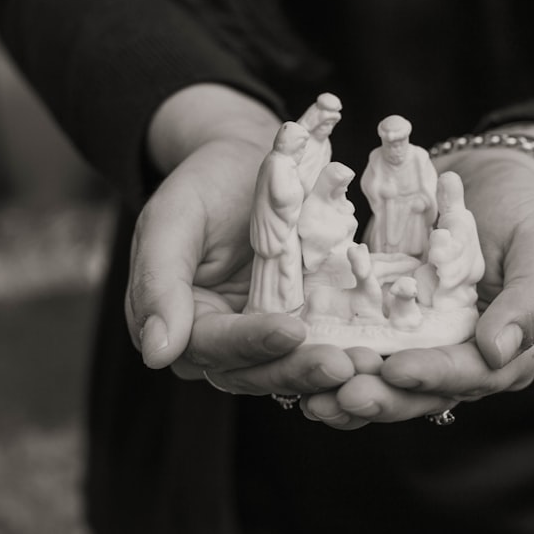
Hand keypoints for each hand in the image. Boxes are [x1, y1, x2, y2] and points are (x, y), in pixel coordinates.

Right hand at [124, 84, 353, 393]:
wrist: (247, 161)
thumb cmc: (203, 183)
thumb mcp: (171, 219)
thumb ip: (158, 282)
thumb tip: (157, 353)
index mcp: (178, 322)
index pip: (212, 346)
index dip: (250, 343)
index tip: (291, 331)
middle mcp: (218, 341)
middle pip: (253, 371)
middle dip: (297, 369)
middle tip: (343, 364)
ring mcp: (261, 335)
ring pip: (290, 368)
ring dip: (327, 372)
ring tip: (367, 364)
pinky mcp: (298, 323)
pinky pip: (318, 346)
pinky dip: (344, 351)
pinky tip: (376, 352)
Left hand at [303, 146, 533, 427]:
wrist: (493, 180)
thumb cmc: (528, 213)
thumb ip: (530, 303)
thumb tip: (497, 353)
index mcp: (507, 354)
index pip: (469, 374)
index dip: (433, 375)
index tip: (395, 369)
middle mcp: (462, 359)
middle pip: (421, 391)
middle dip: (382, 397)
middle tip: (342, 394)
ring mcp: (423, 343)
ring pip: (385, 380)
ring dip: (349, 390)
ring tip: (312, 394)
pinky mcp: (390, 323)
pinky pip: (362, 344)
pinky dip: (335, 356)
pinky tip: (303, 360)